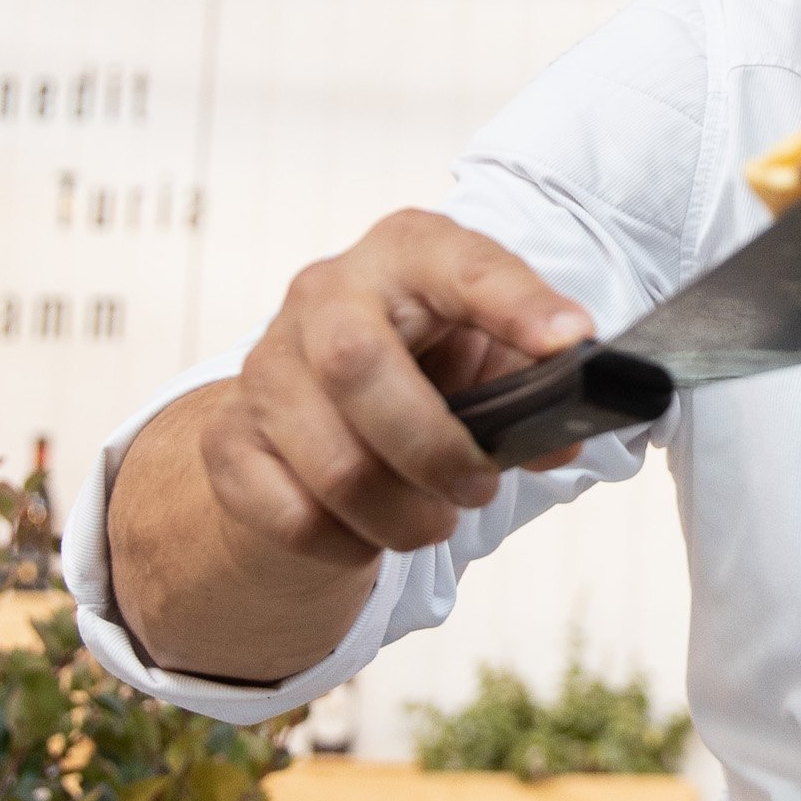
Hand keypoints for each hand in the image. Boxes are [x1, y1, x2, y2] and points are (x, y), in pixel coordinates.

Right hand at [186, 209, 594, 564]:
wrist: (314, 408)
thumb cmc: (425, 371)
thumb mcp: (488, 358)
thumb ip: (533, 384)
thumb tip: (562, 436)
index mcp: (405, 255)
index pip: (458, 264)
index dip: (516, 301)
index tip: (571, 340)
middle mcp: (324, 295)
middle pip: (356, 366)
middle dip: (432, 447)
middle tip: (478, 489)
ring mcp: (265, 367)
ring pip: (332, 464)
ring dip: (401, 516)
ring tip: (432, 520)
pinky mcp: (230, 440)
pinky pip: (293, 516)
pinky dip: (348, 545)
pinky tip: (370, 531)